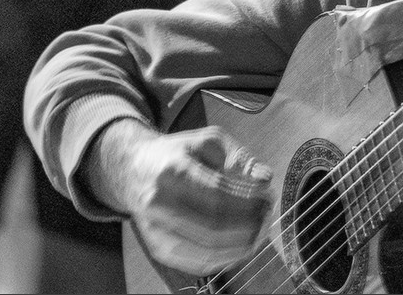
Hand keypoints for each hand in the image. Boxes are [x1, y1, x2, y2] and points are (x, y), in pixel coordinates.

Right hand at [90, 121, 274, 275]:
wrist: (134, 170)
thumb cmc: (177, 154)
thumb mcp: (209, 140)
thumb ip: (240, 157)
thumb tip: (265, 178)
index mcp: (172, 171)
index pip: (216, 193)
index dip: (247, 200)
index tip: (268, 196)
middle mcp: (158, 203)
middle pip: (212, 226)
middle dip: (248, 224)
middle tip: (267, 214)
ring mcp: (156, 230)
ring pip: (206, 250)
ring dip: (242, 244)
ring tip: (260, 230)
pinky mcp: (159, 249)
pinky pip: (198, 263)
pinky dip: (226, 258)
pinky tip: (242, 244)